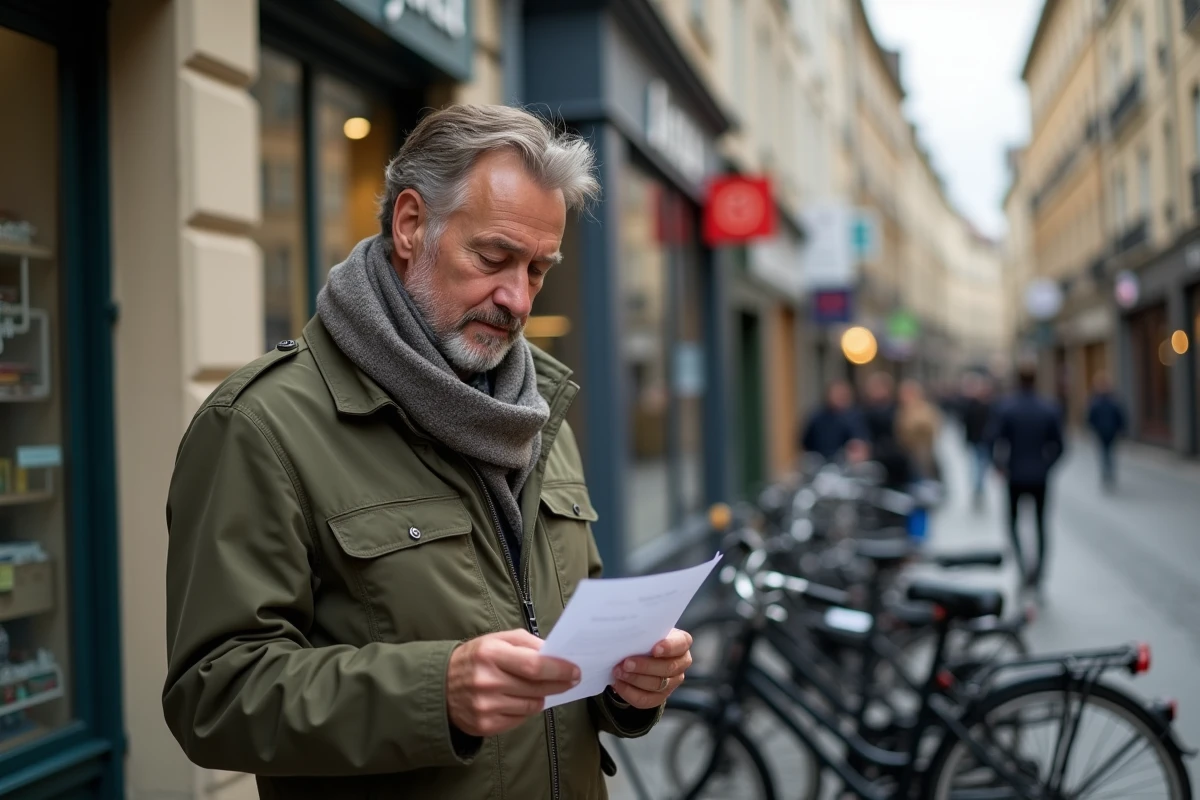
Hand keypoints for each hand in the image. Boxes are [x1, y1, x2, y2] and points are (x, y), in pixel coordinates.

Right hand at [447, 629, 580, 737]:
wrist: (439, 687)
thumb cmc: (474, 658)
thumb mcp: (495, 640)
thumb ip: (526, 642)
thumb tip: (555, 653)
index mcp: (490, 654)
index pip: (534, 665)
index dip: (558, 669)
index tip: (575, 670)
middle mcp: (487, 682)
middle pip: (536, 687)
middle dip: (559, 683)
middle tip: (571, 679)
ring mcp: (485, 707)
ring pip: (532, 705)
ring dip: (542, 696)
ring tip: (541, 688)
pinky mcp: (485, 725)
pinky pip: (520, 719)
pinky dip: (526, 709)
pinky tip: (521, 699)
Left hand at [609, 628, 692, 708]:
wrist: (639, 655)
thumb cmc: (644, 638)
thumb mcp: (646, 632)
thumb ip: (642, 632)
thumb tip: (625, 634)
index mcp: (681, 642)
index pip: (681, 644)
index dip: (669, 647)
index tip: (654, 649)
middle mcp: (681, 663)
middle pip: (668, 668)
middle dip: (645, 666)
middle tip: (626, 663)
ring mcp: (673, 682)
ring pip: (657, 685)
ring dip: (635, 679)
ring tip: (618, 672)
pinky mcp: (660, 696)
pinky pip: (646, 699)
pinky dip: (630, 692)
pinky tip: (619, 684)